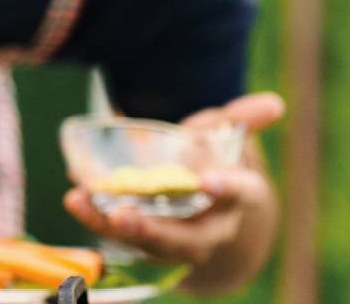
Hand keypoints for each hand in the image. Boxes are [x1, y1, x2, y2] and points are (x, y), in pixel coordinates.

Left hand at [64, 93, 284, 270]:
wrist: (206, 209)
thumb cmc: (215, 164)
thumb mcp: (227, 138)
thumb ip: (241, 120)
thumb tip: (274, 104)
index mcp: (237, 198)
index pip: (241, 195)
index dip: (227, 188)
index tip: (209, 180)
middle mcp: (209, 228)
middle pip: (187, 240)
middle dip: (156, 231)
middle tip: (125, 216)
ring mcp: (176, 240)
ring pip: (148, 244)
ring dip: (112, 227)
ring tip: (82, 202)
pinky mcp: (146, 240)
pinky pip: (121, 235)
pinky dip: (97, 217)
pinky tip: (74, 198)